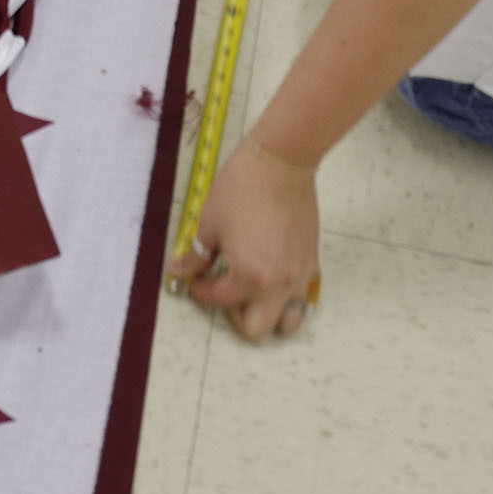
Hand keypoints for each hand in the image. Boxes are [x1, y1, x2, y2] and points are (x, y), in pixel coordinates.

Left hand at [165, 137, 322, 341]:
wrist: (282, 162)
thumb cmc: (241, 189)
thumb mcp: (209, 223)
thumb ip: (196, 257)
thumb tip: (180, 272)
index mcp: (250, 278)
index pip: (219, 301)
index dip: (199, 291)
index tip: (194, 279)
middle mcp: (278, 286)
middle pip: (256, 330)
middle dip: (234, 315)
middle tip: (223, 289)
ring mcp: (299, 277)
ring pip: (287, 322)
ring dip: (267, 313)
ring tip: (251, 289)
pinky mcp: (312, 263)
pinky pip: (302, 297)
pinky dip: (286, 297)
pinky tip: (271, 275)